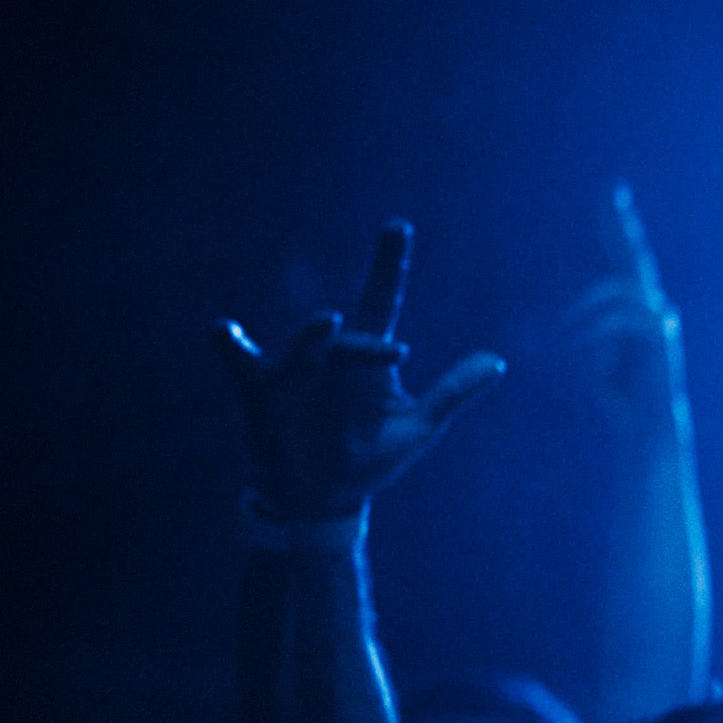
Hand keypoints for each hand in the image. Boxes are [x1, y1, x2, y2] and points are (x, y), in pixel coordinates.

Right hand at [221, 222, 505, 518]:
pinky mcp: (261, 392)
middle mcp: (331, 357)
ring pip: (305, 346)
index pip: (382, 300)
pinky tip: (225, 329)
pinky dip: (230, 344)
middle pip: (351, 338)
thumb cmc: (373, 456)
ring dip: (315, 335)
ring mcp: (294, 371)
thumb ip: (452, 392)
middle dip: (369, 344)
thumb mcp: (419, 426)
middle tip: (399, 354)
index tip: (397, 225)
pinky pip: (240, 362)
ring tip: (330, 322)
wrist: (326, 497)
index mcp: (370, 359)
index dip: (389, 265)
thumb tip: (498, 361)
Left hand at [557, 182, 682, 429]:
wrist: (648, 429)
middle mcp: (654, 308)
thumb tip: (584, 317)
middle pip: (632, 259)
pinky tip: (585, 354)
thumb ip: (596, 330)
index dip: (617, 226)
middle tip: (612, 191)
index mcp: (636, 309)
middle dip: (620, 224)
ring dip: (587, 311)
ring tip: (570, 335)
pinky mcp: (661, 339)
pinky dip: (596, 335)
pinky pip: (621, 320)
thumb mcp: (597, 356)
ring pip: (620, 291)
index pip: (624, 259)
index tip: (612, 193)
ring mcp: (661, 321)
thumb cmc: (622, 397)